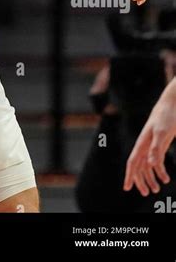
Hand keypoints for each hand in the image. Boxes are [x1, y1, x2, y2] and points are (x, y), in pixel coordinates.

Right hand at [123, 80, 175, 195]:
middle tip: (146, 193)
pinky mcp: (159, 145)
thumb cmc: (166, 117)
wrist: (171, 104)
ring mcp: (152, 145)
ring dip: (150, 178)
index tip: (127, 187)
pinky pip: (156, 161)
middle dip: (140, 180)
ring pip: (147, 165)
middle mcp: (144, 145)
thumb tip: (151, 164)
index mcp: (142, 143)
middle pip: (138, 166)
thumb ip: (156, 149)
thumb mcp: (163, 133)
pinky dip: (159, 171)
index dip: (129, 175)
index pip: (133, 162)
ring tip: (156, 189)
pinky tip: (165, 178)